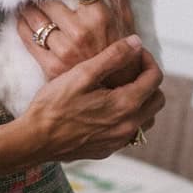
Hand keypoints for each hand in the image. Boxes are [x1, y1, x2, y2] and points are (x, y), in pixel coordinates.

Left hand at [18, 0, 139, 87]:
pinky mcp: (51, 66)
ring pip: (34, 18)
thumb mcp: (125, 18)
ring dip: (27, 6)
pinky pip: (28, 39)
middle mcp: (80, 31)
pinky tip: (23, 19)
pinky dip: (22, 26)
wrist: (117, 93)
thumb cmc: (122, 50)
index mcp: (100, 16)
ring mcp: (64, 49)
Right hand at [18, 35, 164, 163]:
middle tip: (130, 69)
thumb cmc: (54, 106)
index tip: (133, 52)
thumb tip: (136, 42)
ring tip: (121, 89)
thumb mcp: (82, 74)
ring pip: (147, 119)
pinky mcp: (108, 149)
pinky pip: (130, 132)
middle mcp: (128, 126)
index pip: (155, 78)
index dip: (147, 60)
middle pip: (157, 100)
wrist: (35, 140)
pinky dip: (128, 117)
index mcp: (125, 104)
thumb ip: (113, 57)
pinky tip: (107, 109)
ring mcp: (119, 141)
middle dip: (149, 80)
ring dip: (142, 101)